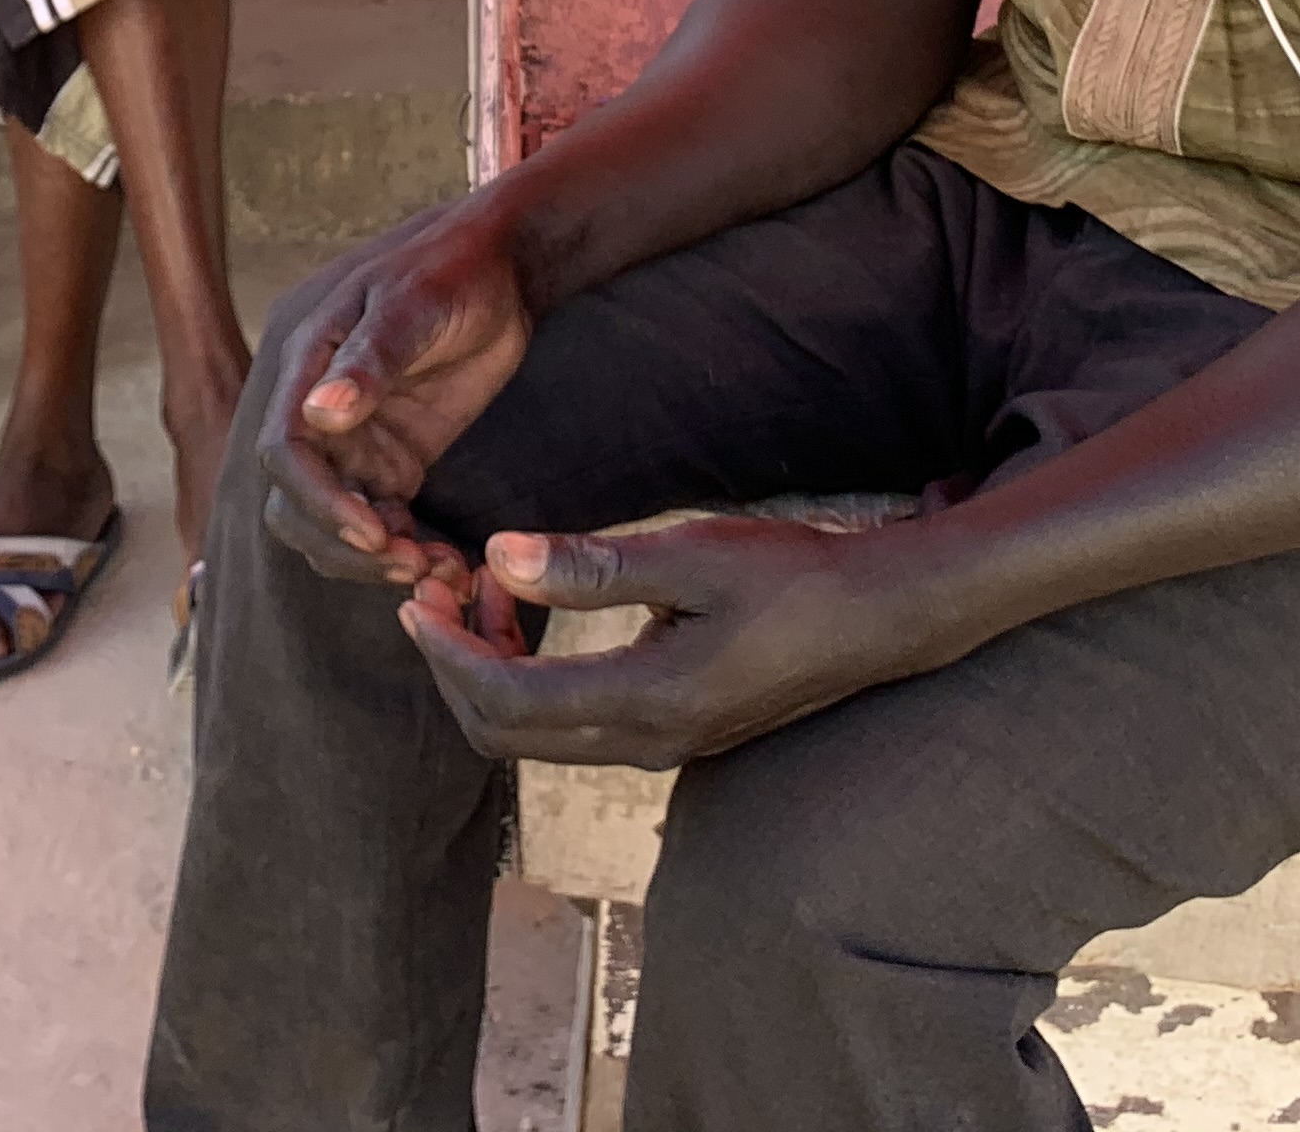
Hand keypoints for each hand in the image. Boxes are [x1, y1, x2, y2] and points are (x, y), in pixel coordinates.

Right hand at [252, 201, 534, 596]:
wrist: (502, 270)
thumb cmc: (452, 271)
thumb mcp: (413, 305)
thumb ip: (368, 361)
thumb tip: (319, 415)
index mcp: (309, 365)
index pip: (285, 449)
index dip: (318, 500)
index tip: (372, 533)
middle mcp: (321, 412)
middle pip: (295, 503)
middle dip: (341, 545)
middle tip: (407, 565)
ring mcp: (356, 442)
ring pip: (334, 525)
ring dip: (371, 559)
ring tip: (434, 569)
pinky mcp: (393, 463)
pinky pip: (383, 523)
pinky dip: (405, 550)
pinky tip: (447, 561)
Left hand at [404, 515, 957, 771]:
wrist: (879, 619)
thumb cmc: (792, 575)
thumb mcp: (691, 554)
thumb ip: (592, 566)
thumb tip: (500, 557)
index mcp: (646, 701)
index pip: (507, 700)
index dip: (447, 653)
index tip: (420, 596)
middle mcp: (645, 742)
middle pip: (504, 734)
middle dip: (454, 665)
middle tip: (438, 590)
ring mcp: (659, 745)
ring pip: (534, 734)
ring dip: (490, 670)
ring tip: (484, 590)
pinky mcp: (670, 732)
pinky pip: (570, 724)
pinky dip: (530, 676)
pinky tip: (534, 613)